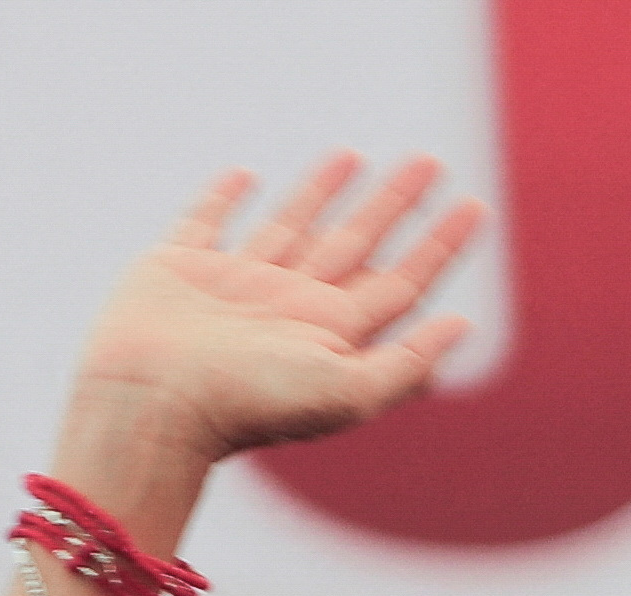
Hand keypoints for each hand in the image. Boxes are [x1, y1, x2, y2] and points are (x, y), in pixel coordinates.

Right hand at [71, 158, 485, 465]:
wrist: (153, 403)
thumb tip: (466, 327)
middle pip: (358, 243)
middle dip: (396, 204)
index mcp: (331, 334)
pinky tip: (245, 178)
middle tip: (431, 162)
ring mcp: (236, 286)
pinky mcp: (180, 267)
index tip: (476, 206)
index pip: (402, 283)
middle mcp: (290, 307)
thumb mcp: (345, 391)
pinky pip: (207, 221)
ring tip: (354, 155)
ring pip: (293, 226)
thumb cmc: (249, 404)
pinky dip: (223, 199)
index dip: (441, 245)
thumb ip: (406, 363)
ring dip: (323, 192)